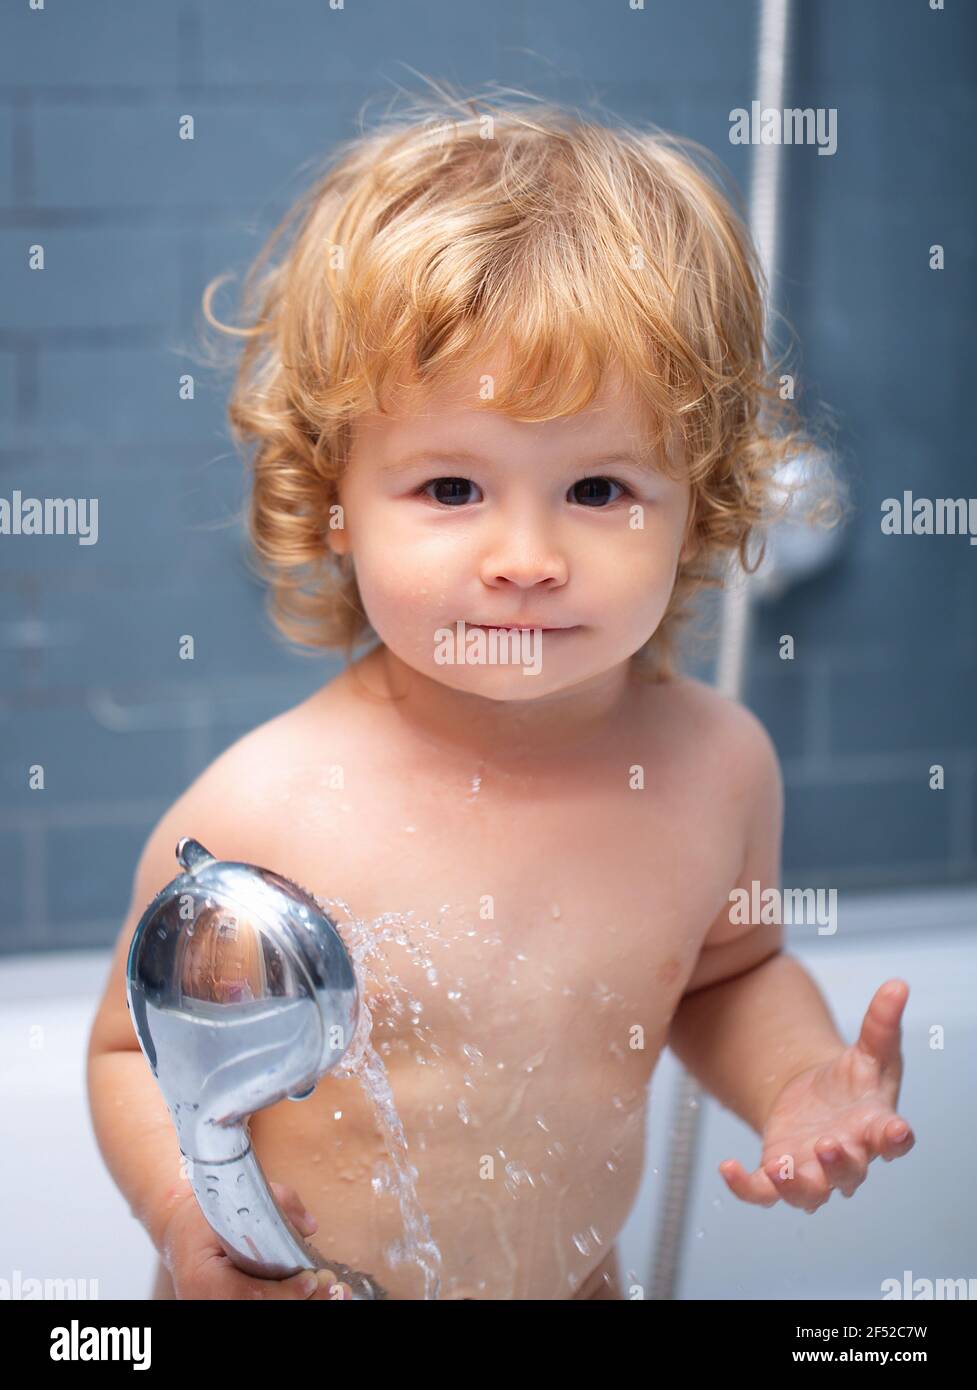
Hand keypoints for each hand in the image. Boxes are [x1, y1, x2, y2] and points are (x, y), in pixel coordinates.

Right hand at [159, 1181, 352, 1298]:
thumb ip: (277, 1202)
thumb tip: (309, 1225)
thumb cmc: (206, 1216)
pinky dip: (287, 1299)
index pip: (247, 1293)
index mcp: (202, 1277)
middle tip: (330, 1287)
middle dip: (298, 1300)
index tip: (310, 1279)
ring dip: (299, 1303)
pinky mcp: (229, 1304)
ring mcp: (215, 1307)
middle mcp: (205, 1302)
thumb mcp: (235, 1196)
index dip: (283, 1292)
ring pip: (261, 1309)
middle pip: (258, 1307)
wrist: (181, 1233)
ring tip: (332, 1293)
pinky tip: (313, 1293)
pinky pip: (259, 1304)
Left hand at [718, 979, 914, 1211]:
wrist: (817, 1098)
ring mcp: (812, 1169)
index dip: (897, 1139)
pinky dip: (746, 1187)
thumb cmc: (853, 1081)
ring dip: (799, 1184)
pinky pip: (763, 1192)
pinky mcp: (779, 1172)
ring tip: (782, 1166)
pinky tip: (727, 1167)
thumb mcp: (869, 1048)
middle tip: (829, 1143)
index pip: (894, 1140)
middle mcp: (848, 1157)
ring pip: (810, 1192)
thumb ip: (881, 1021)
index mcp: (875, 1127)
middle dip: (841, 1163)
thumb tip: (897, 984)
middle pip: (850, 1171)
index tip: (897, 1131)